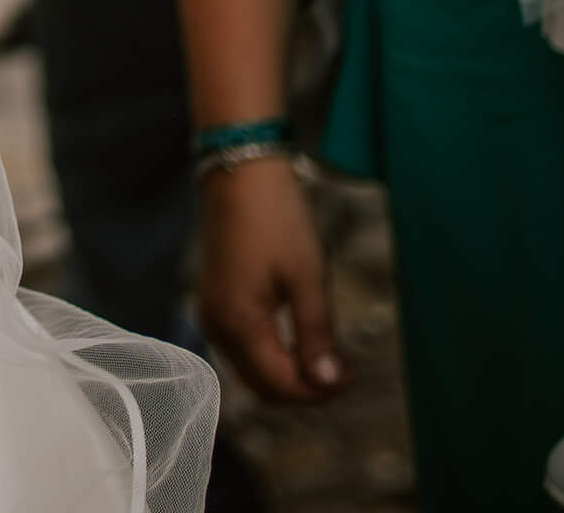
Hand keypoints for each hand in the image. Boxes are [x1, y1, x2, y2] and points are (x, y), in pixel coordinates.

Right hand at [197, 155, 350, 403]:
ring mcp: (210, 313)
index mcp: (239, 322)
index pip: (281, 385)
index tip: (353, 374)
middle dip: (304, 388)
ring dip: (287, 373)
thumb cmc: (278, 219)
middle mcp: (216, 325)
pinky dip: (269, 354)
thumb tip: (328, 382)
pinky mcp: (212, 300)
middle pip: (261, 386)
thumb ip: (316, 335)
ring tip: (325, 354)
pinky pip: (240, 347)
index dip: (320, 392)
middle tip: (343, 369)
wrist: (240, 172)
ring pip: (250, 369)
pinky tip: (296, 337)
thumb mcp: (308, 277)